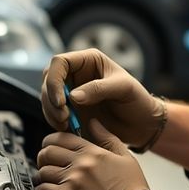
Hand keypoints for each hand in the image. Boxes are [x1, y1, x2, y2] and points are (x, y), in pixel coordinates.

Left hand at [36, 119, 157, 189]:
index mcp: (93, 152)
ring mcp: (71, 181)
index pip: (62, 137)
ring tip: (49, 179)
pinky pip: (42, 189)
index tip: (50, 146)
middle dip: (44, 156)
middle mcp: (80, 164)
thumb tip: (93, 123)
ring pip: (43, 170)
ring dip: (43, 174)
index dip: (51, 140)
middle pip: (48, 151)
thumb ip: (107, 138)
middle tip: (47, 162)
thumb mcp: (126, 158)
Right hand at [41, 48, 164, 148]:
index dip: (54, 80)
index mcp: (89, 60)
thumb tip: (73, 96)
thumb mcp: (123, 89)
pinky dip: (54, 121)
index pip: (59, 62)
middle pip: (48, 79)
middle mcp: (76, 74)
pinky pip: (53, 112)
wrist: (141, 124)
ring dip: (51, 111)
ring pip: (47, 97)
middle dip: (51, 99)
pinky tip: (67, 129)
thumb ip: (99, 89)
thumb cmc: (137, 100)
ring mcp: (71, 92)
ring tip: (66, 124)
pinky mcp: (70, 109)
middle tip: (63, 116)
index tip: (61, 101)